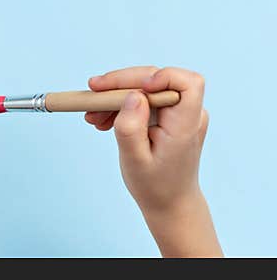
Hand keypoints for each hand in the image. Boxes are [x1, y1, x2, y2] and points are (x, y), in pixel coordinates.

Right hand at [85, 66, 220, 256]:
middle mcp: (187, 114)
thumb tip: (133, 96)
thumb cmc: (154, 185)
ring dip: (115, 95)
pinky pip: (142, 98)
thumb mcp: (134, 160)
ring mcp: (178, 113)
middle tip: (92, 91)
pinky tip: (103, 119)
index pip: (187, 83)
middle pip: (155, 79)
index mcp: (185, 125)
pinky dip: (120, 104)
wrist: (169, 202)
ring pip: (144, 87)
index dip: (162, 76)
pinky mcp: (168, 114)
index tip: (135, 89)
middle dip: (121, 83)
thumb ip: (131, 127)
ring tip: (92, 114)